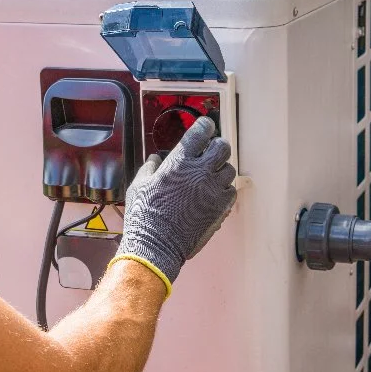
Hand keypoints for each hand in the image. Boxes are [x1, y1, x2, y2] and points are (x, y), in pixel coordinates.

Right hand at [111, 117, 236, 297]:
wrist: (156, 245)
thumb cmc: (144, 216)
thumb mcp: (139, 185)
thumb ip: (150, 168)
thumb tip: (156, 159)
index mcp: (179, 162)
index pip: (200, 132)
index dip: (205, 126)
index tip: (205, 127)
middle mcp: (199, 172)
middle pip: (222, 147)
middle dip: (217, 146)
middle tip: (211, 151)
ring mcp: (212, 190)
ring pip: (229, 169)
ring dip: (221, 169)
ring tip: (211, 176)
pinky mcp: (219, 208)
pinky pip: (231, 191)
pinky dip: (225, 189)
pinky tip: (214, 193)